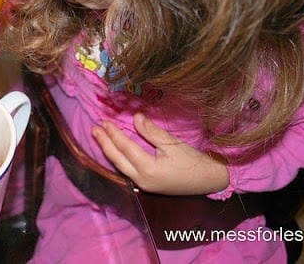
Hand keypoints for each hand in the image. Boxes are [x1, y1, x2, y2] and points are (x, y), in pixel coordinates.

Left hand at [92, 113, 228, 194]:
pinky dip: (118, 159)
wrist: (209, 181)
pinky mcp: (147, 185)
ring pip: (120, 166)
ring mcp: (143, 185)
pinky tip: (114, 151)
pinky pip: (127, 170)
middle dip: (105, 144)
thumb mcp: (173, 144)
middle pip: (117, 160)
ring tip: (100, 138)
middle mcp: (142, 180)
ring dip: (109, 151)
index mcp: (148, 169)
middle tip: (94, 129)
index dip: (114, 134)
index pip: (125, 148)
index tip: (105, 122)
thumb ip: (152, 132)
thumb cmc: (193, 162)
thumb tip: (135, 117)